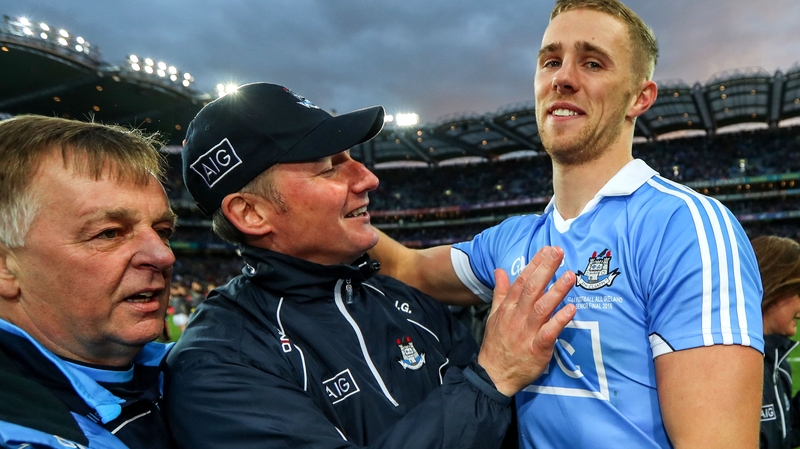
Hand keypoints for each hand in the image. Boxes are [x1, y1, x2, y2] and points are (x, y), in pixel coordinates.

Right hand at [477, 246, 575, 396]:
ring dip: (556, 291)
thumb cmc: (497, 344)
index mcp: (507, 308)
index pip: (521, 281)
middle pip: (531, 289)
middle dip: (546, 269)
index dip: (534, 264)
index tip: (547, 250)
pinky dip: (560, 320)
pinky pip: (549, 332)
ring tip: (570, 276)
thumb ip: (500, 292)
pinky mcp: (536, 348)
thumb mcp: (494, 315)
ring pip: (541, 307)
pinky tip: (571, 309)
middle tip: (558, 252)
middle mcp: (516, 317)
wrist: (493, 375)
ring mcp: (526, 332)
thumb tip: (500, 270)